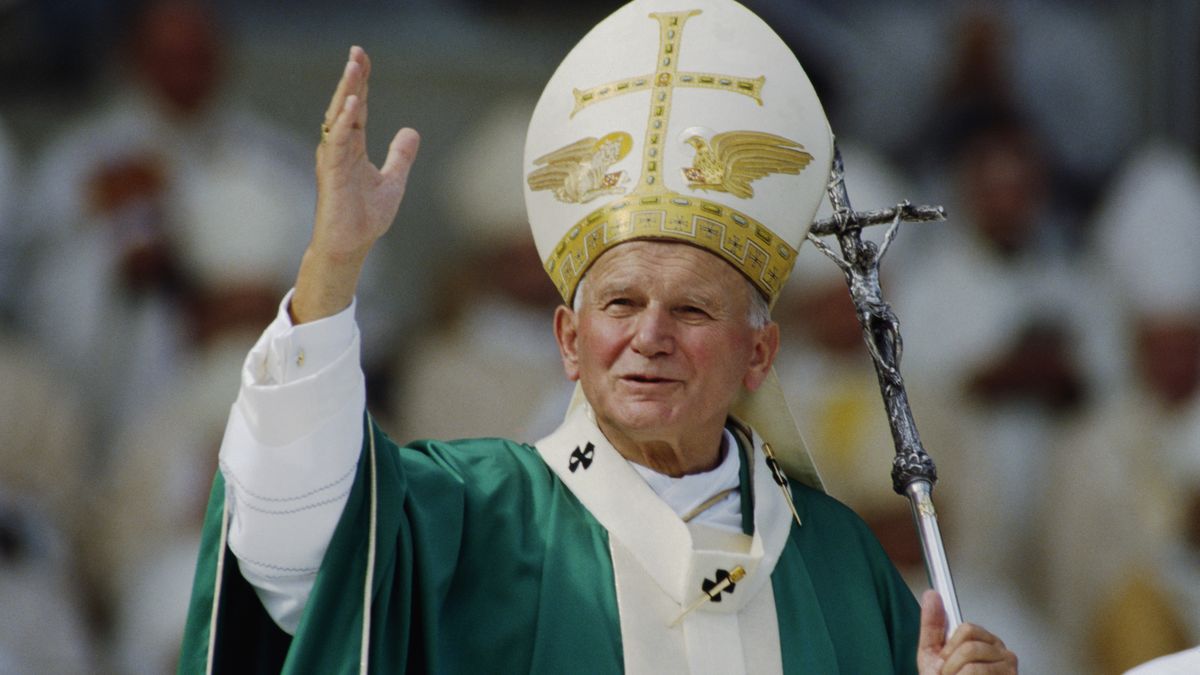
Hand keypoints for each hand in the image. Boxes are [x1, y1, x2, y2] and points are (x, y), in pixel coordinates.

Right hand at [292, 46, 420, 323]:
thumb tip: (411, 132)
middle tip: (357, 52)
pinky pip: (337, 142)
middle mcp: (340, 148)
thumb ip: (400, 156)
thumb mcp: (393, 180)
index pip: (356, 108)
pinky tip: (351, 104)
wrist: (352, 245)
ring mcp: (334, 159)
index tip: (363, 58)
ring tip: (354, 67)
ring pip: (339, 118)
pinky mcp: (333, 173)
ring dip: (346, 92)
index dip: (360, 83)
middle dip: (352, 79)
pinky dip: (344, 123)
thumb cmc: (365, 216)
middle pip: (345, 106)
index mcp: (352, 147)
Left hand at [917, 590, 1017, 673]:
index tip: (943, 661)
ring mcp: (1008, 669)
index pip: (967, 628)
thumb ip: (932, 625)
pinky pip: (977, 674)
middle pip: (970, 645)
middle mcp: (1001, 653)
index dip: (948, 648)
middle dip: (950, 664)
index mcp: (984, 641)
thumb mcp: (932, 654)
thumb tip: (932, 595)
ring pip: (973, 663)